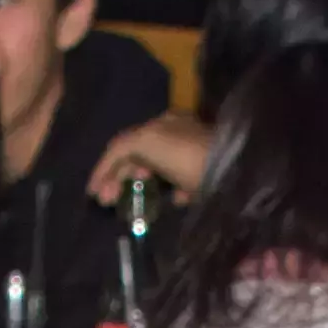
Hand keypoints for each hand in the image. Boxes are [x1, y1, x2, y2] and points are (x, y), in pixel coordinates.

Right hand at [87, 113, 208, 208]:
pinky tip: (170, 202)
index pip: (125, 143)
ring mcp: (194, 156)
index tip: (93, 192)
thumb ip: (121, 150)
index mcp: (163, 123)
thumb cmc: (186, 155)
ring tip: (133, 203)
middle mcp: (178, 135)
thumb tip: (109, 172)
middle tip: (107, 202)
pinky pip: (183, 185)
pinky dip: (171, 192)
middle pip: (140, 157)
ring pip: (159, 170)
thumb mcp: (148, 142)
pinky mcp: (209, 177)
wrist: (234, 174)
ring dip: (143, 184)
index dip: (105, 167)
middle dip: (119, 178)